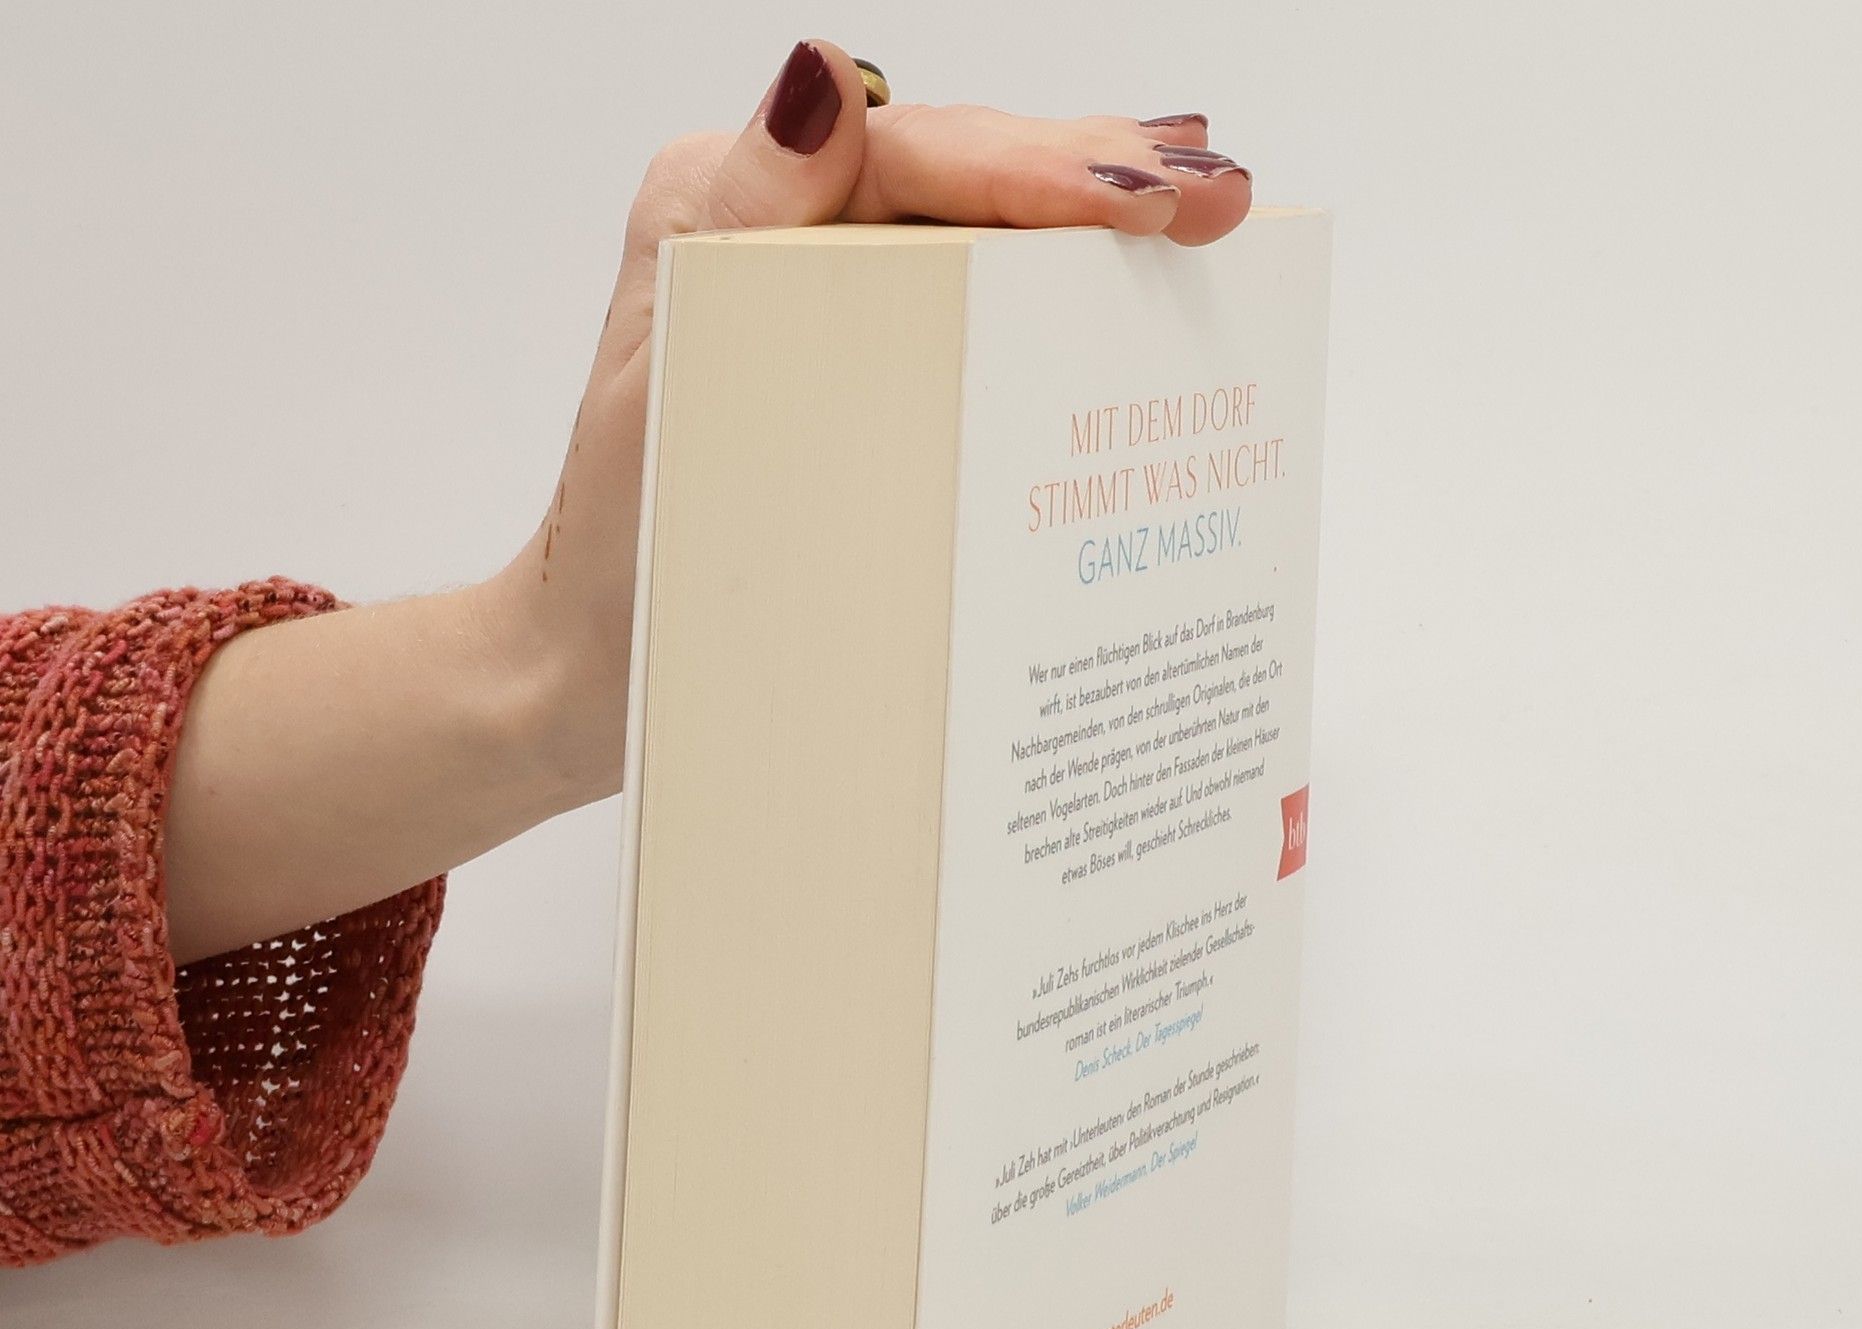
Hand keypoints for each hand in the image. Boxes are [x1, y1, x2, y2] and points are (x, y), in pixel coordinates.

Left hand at [166, 45, 1251, 963]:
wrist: (596, 666)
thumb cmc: (617, 549)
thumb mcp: (661, 383)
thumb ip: (736, 223)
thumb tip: (824, 82)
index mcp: (732, 205)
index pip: (919, 155)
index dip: (1045, 167)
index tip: (1151, 202)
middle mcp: (788, 235)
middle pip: (972, 177)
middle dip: (1103, 182)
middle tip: (1219, 201)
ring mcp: (832, 304)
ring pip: (988, 240)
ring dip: (1099, 235)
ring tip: (1205, 222)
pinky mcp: (866, 374)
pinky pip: (974, 318)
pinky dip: (1058, 309)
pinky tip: (1131, 306)